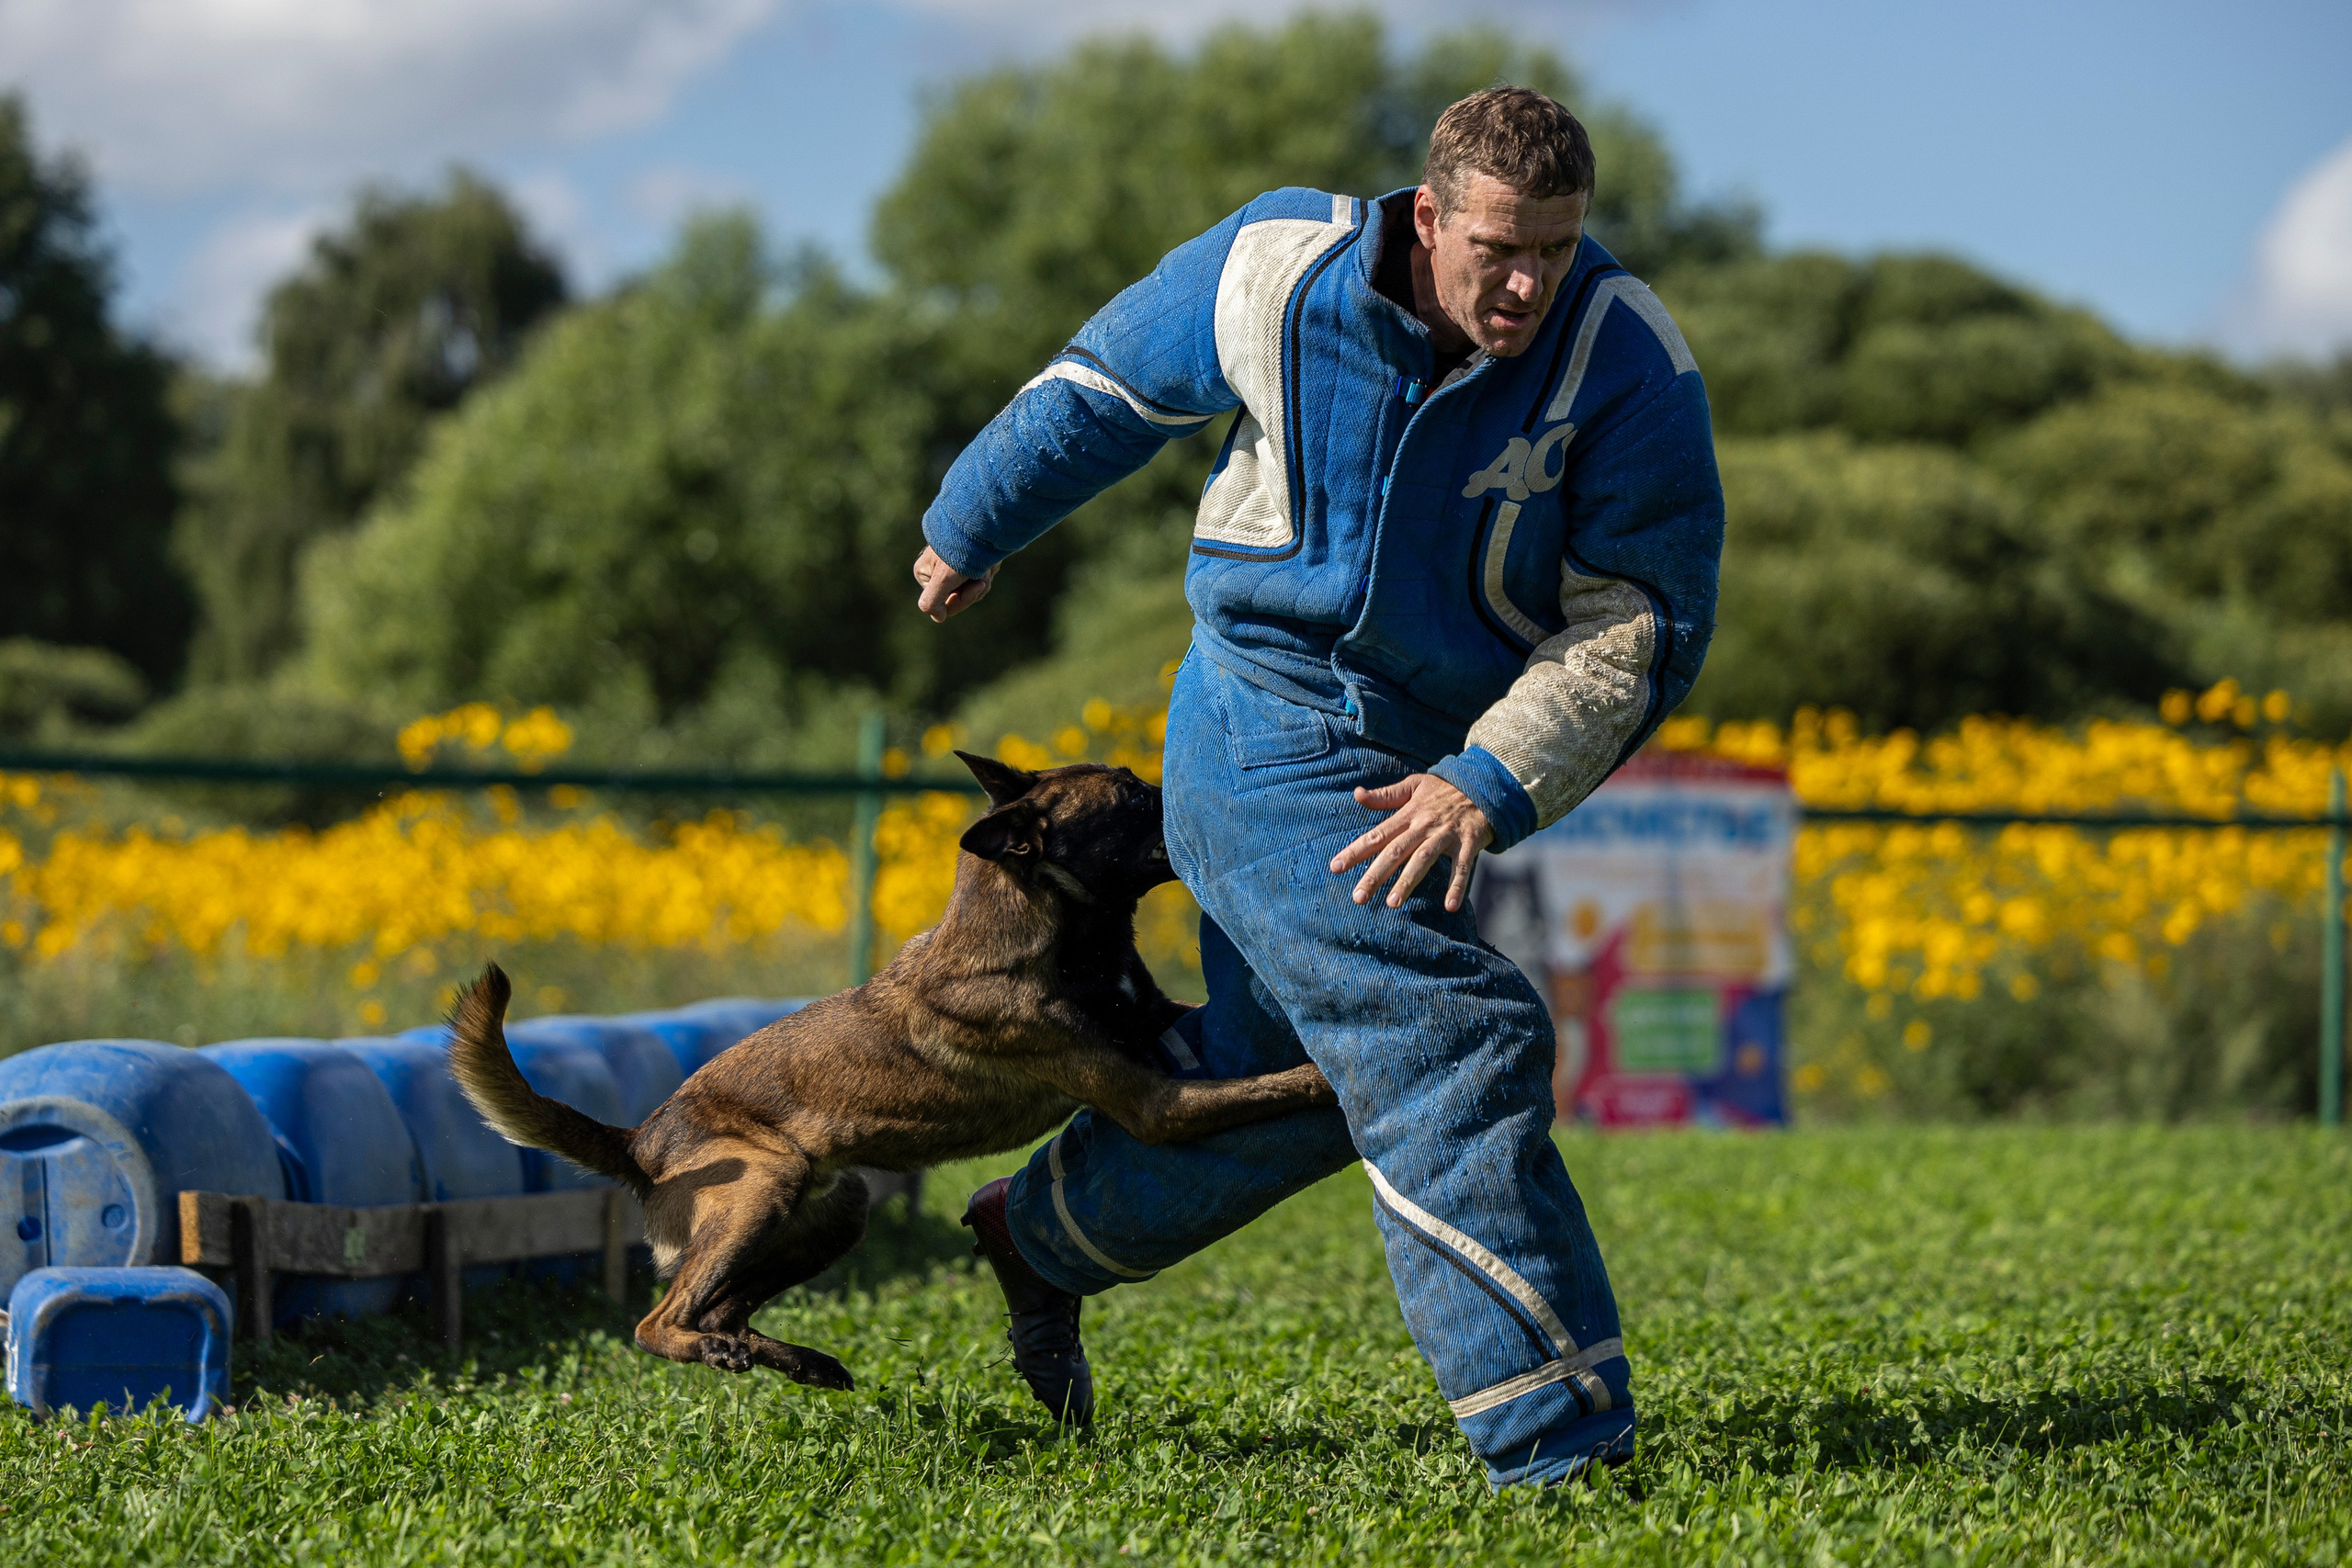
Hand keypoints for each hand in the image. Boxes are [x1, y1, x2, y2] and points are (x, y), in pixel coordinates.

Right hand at [913, 547, 995, 621]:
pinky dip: (989, 570)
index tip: (974, 584)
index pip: (944, 605)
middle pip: (960, 597)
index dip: (963, 599)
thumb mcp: (943, 578)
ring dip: (985, 578)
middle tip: (982, 574)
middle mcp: (938, 570)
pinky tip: (991, 559)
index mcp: (925, 574)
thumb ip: (932, 601)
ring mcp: (955, 564)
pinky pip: (981, 576)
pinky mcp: (970, 558)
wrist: (983, 521)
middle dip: (976, 588)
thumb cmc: (961, 549)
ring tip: (987, 563)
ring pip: (973, 588)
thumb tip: (937, 617)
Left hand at [1329, 773, 1493, 911]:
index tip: (1335, 868)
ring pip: (1423, 859)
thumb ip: (1385, 795)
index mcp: (1408, 813)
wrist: (1485, 784)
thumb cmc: (1444, 789)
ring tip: (1392, 903)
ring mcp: (1447, 834)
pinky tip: (1450, 907)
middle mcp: (1424, 825)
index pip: (1377, 835)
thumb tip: (1356, 794)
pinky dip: (1457, 886)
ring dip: (1408, 881)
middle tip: (1358, 897)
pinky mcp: (1469, 843)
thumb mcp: (1414, 785)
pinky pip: (1462, 867)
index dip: (1355, 851)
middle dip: (1375, 874)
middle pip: (1395, 851)